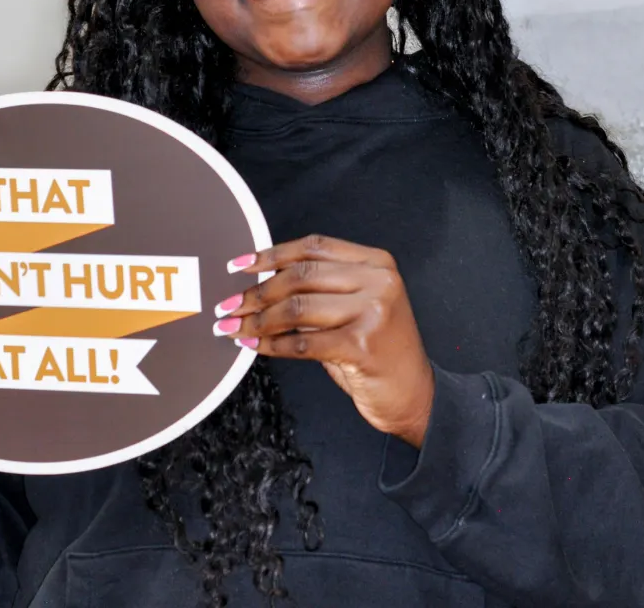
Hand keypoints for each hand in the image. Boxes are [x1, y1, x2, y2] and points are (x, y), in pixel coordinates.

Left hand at [214, 235, 434, 447]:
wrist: (415, 395)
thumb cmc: (378, 351)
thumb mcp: (354, 308)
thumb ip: (319, 290)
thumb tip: (259, 284)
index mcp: (375, 262)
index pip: (313, 248)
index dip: (271, 254)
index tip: (239, 265)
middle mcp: (378, 281)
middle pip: (301, 276)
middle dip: (256, 292)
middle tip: (227, 305)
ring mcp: (373, 312)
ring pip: (297, 308)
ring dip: (257, 320)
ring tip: (233, 328)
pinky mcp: (363, 346)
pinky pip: (302, 342)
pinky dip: (271, 345)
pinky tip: (254, 346)